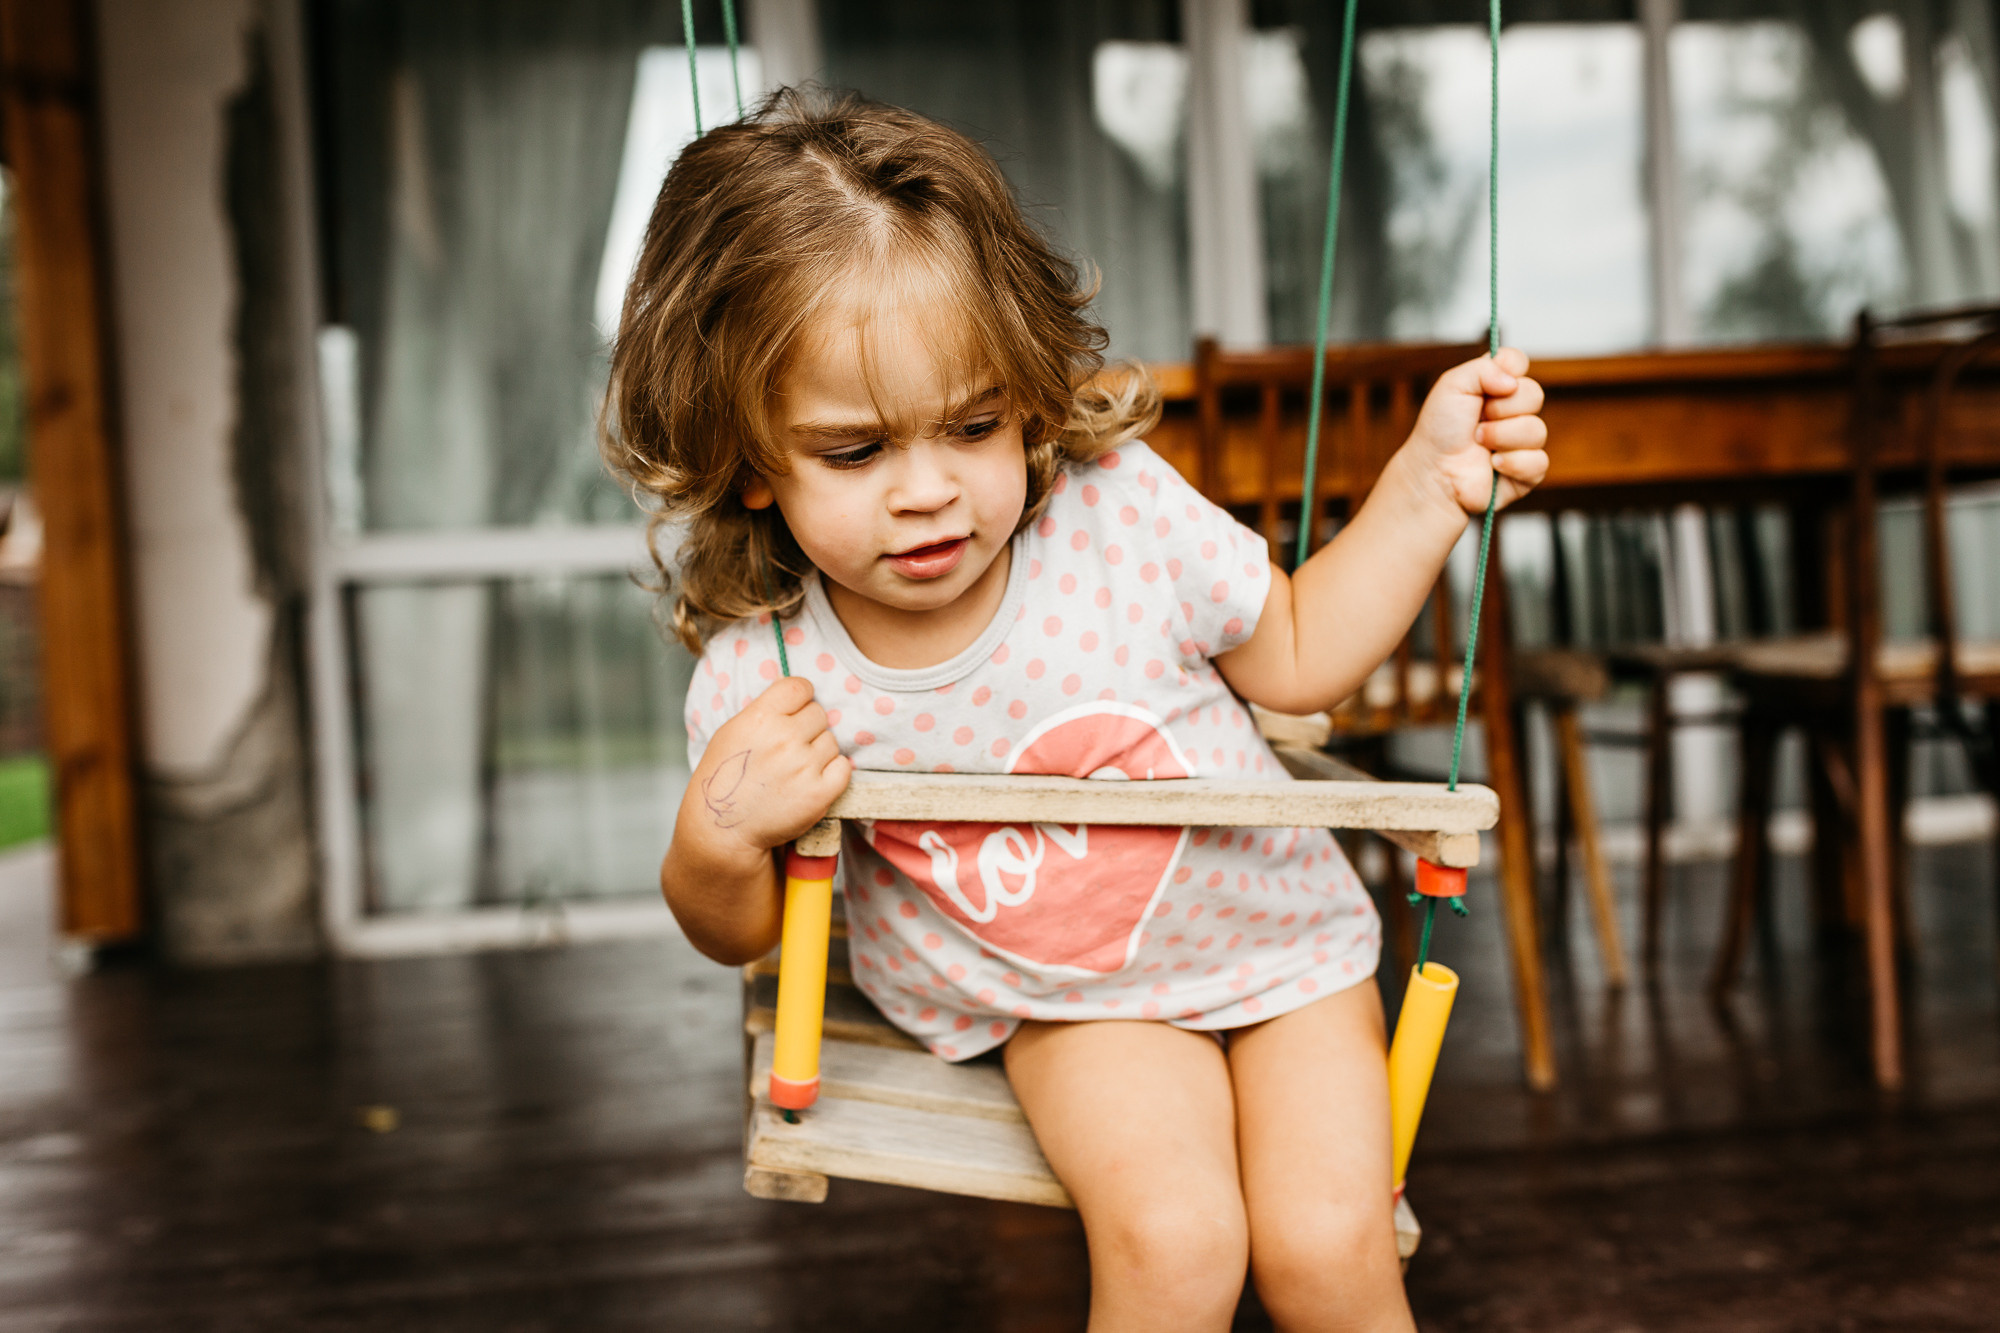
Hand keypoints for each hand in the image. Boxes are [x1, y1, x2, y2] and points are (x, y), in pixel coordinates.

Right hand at [685, 676, 850, 858]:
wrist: (724, 829)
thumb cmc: (725, 779)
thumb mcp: (732, 732)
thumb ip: (765, 710)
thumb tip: (797, 695)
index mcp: (760, 717)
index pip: (800, 687)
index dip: (800, 699)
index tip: (794, 712)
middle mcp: (784, 738)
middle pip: (819, 714)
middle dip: (808, 728)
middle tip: (790, 749)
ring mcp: (804, 765)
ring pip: (832, 741)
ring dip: (819, 752)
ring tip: (795, 770)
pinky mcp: (820, 793)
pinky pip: (844, 767)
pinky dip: (833, 773)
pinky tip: (812, 781)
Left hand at [1408, 347, 1547, 514]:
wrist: (1433, 473)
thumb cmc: (1439, 432)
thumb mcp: (1452, 386)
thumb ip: (1483, 369)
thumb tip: (1513, 381)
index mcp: (1494, 386)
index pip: (1519, 363)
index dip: (1511, 369)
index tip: (1492, 384)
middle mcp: (1511, 411)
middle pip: (1534, 394)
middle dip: (1502, 409)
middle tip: (1478, 419)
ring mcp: (1521, 441)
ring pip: (1537, 430)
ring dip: (1502, 437)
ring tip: (1479, 443)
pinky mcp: (1527, 471)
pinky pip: (1539, 461)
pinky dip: (1512, 462)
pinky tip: (1493, 464)